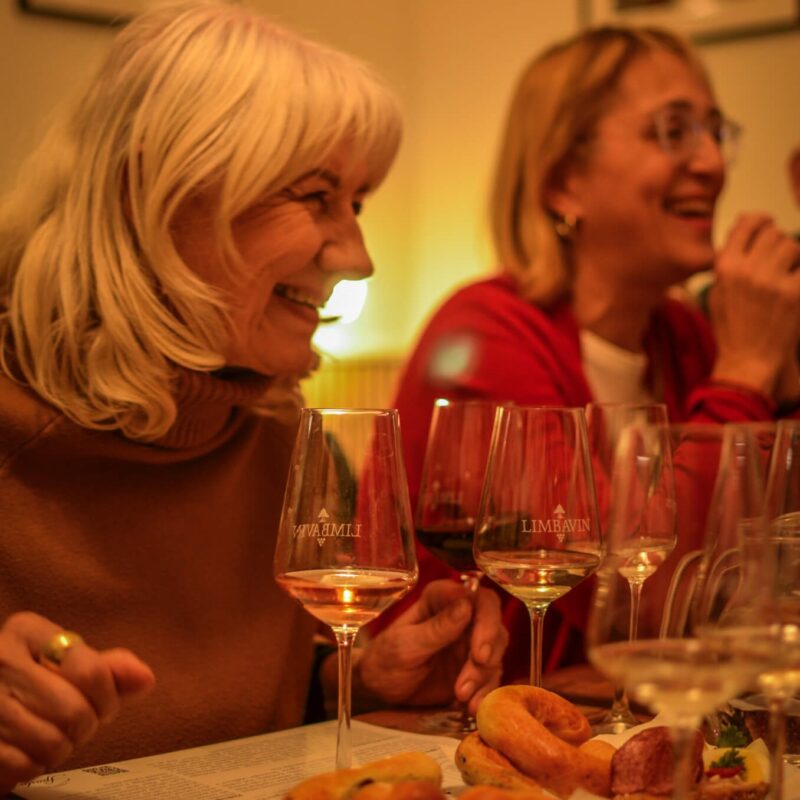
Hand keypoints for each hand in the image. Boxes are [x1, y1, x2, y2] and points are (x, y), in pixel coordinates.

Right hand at [0, 612, 154, 791]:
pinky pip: (22, 765)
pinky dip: (33, 766)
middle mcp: (0, 659)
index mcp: (27, 631)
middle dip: (85, 726)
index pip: (91, 672)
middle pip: (74, 711)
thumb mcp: (66, 663)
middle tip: (75, 722)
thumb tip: (145, 678)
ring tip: (50, 734)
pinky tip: (26, 749)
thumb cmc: (31, 679)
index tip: (103, 703)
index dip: (107, 698)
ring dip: (60, 748)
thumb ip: (109, 669)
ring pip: (50, 742)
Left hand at [351, 579, 506, 715]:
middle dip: (487, 654)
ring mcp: (469, 642)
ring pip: (495, 653)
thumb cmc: (385, 659)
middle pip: (494, 625)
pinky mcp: (473, 668)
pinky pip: (491, 677)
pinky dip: (485, 693)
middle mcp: (461, 616)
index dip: (487, 622)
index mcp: (441, 600)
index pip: (478, 599)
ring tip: (461, 697)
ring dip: (483, 678)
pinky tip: (470, 708)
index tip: (479, 653)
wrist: (380, 690)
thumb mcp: (406, 645)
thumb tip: (467, 605)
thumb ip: (437, 627)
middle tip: (468, 681)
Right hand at [711, 213, 799, 400]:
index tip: (765, 225)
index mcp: (725, 267)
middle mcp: (747, 269)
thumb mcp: (717, 292)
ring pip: (792, 247)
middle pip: (774, 233)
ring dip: (791, 258)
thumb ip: (728, 259)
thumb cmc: (732, 328)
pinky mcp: (795, 292)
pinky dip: (798, 275)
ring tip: (784, 276)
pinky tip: (792, 288)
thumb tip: (741, 225)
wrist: (748, 360)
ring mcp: (772, 280)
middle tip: (774, 261)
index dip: (760, 221)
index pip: (749, 223)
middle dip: (776, 243)